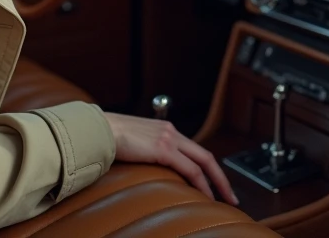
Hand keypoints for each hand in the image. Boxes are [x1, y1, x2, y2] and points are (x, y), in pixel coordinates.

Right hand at [102, 112, 238, 206]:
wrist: (98, 130)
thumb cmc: (107, 137)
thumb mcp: (132, 142)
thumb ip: (144, 151)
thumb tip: (144, 165)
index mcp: (164, 129)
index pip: (193, 149)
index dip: (206, 167)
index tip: (213, 182)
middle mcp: (170, 131)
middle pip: (205, 155)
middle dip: (221, 177)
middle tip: (230, 195)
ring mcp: (169, 139)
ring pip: (203, 162)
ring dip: (216, 182)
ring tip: (224, 199)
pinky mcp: (164, 149)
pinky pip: (191, 169)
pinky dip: (202, 184)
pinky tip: (206, 196)